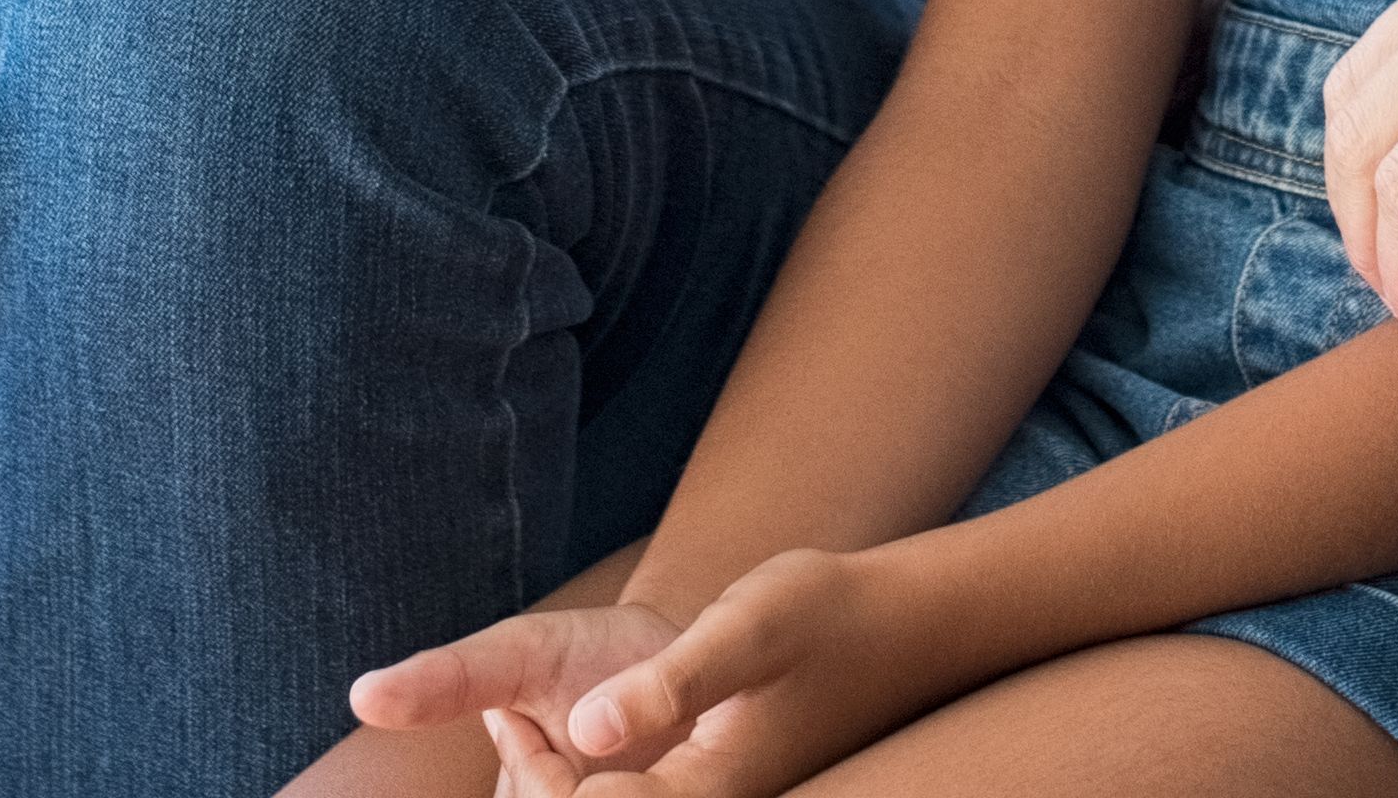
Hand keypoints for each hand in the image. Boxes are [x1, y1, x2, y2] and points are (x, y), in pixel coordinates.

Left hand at [359, 551, 954, 795]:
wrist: (893, 627)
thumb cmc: (820, 617)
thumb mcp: (742, 631)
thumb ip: (667, 683)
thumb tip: (585, 729)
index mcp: (708, 791)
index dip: (535, 775)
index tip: (505, 715)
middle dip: (540, 781)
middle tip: (504, 717)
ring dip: (558, 781)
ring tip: (519, 719)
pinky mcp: (713, 789)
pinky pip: (634, 795)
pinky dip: (585, 777)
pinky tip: (569, 726)